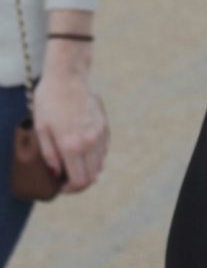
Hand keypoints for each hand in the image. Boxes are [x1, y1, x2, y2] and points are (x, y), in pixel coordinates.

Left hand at [33, 66, 108, 193]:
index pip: (79, 180)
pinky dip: (94, 156)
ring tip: (73, 164)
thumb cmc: (49, 102)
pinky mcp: (104, 125)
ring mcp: (100, 134)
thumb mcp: (40, 129)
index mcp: (72, 145)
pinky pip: (103, 149)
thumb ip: (49, 154)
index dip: (70, 190)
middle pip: (93, 176)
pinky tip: (81, 150)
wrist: (68, 77)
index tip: (60, 186)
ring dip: (88, 169)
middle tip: (66, 180)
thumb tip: (56, 172)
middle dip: (80, 183)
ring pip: (100, 163)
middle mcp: (90, 142)